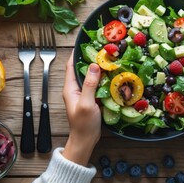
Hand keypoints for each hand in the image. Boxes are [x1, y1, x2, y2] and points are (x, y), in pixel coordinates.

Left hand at [62, 51, 100, 165]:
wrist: (85, 141)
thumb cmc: (84, 124)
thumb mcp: (87, 103)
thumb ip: (90, 84)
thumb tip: (95, 65)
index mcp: (70, 88)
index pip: (70, 65)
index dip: (76, 53)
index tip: (86, 42)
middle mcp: (76, 88)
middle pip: (82, 68)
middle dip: (91, 58)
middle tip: (103, 48)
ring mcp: (84, 93)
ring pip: (91, 76)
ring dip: (99, 68)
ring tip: (110, 58)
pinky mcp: (92, 98)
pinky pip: (97, 84)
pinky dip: (104, 78)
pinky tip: (113, 74)